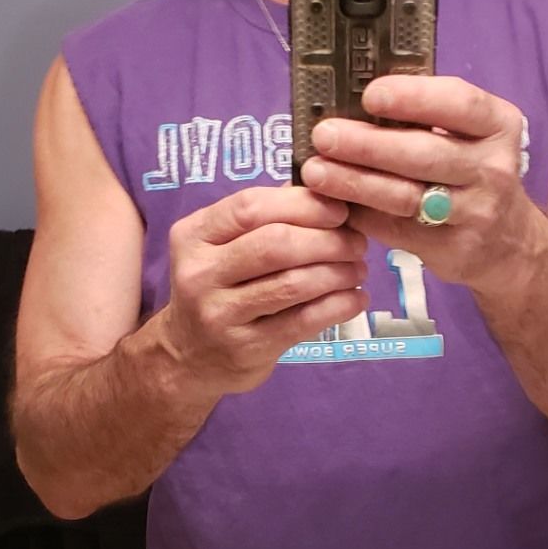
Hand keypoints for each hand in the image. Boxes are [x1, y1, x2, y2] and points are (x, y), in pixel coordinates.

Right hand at [160, 187, 368, 392]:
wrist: (189, 357)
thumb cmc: (218, 289)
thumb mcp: (223, 247)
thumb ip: (266, 216)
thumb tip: (323, 192)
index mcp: (194, 235)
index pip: (251, 206)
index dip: (303, 204)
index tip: (339, 211)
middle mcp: (200, 273)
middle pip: (276, 244)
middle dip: (328, 240)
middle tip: (356, 244)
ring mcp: (220, 314)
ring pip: (293, 284)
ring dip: (338, 273)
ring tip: (358, 270)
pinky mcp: (246, 348)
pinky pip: (302, 321)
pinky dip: (338, 306)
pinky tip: (355, 299)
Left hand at [299, 75, 528, 289]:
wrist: (510, 243)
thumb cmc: (473, 172)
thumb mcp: (469, 136)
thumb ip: (427, 116)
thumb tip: (354, 101)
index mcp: (498, 125)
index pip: (458, 104)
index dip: (412, 97)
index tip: (370, 95)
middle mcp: (493, 168)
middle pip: (423, 154)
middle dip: (368, 144)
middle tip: (325, 136)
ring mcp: (476, 213)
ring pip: (406, 196)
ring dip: (355, 182)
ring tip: (316, 172)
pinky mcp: (453, 250)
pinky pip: (397, 229)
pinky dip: (362, 216)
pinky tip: (334, 204)